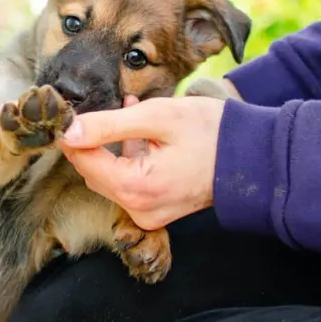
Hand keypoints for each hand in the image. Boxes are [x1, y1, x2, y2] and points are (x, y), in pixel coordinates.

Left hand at [59, 93, 227, 230]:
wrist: (251, 157)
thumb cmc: (209, 133)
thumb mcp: (157, 118)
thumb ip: (109, 125)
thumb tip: (69, 131)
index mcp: (136, 188)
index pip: (84, 162)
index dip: (73, 136)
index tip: (68, 112)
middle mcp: (139, 209)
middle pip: (94, 173)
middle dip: (95, 140)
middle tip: (104, 107)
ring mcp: (149, 214)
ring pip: (111, 178)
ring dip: (113, 147)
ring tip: (131, 110)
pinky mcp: (157, 210)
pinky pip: (130, 184)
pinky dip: (130, 159)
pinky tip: (140, 133)